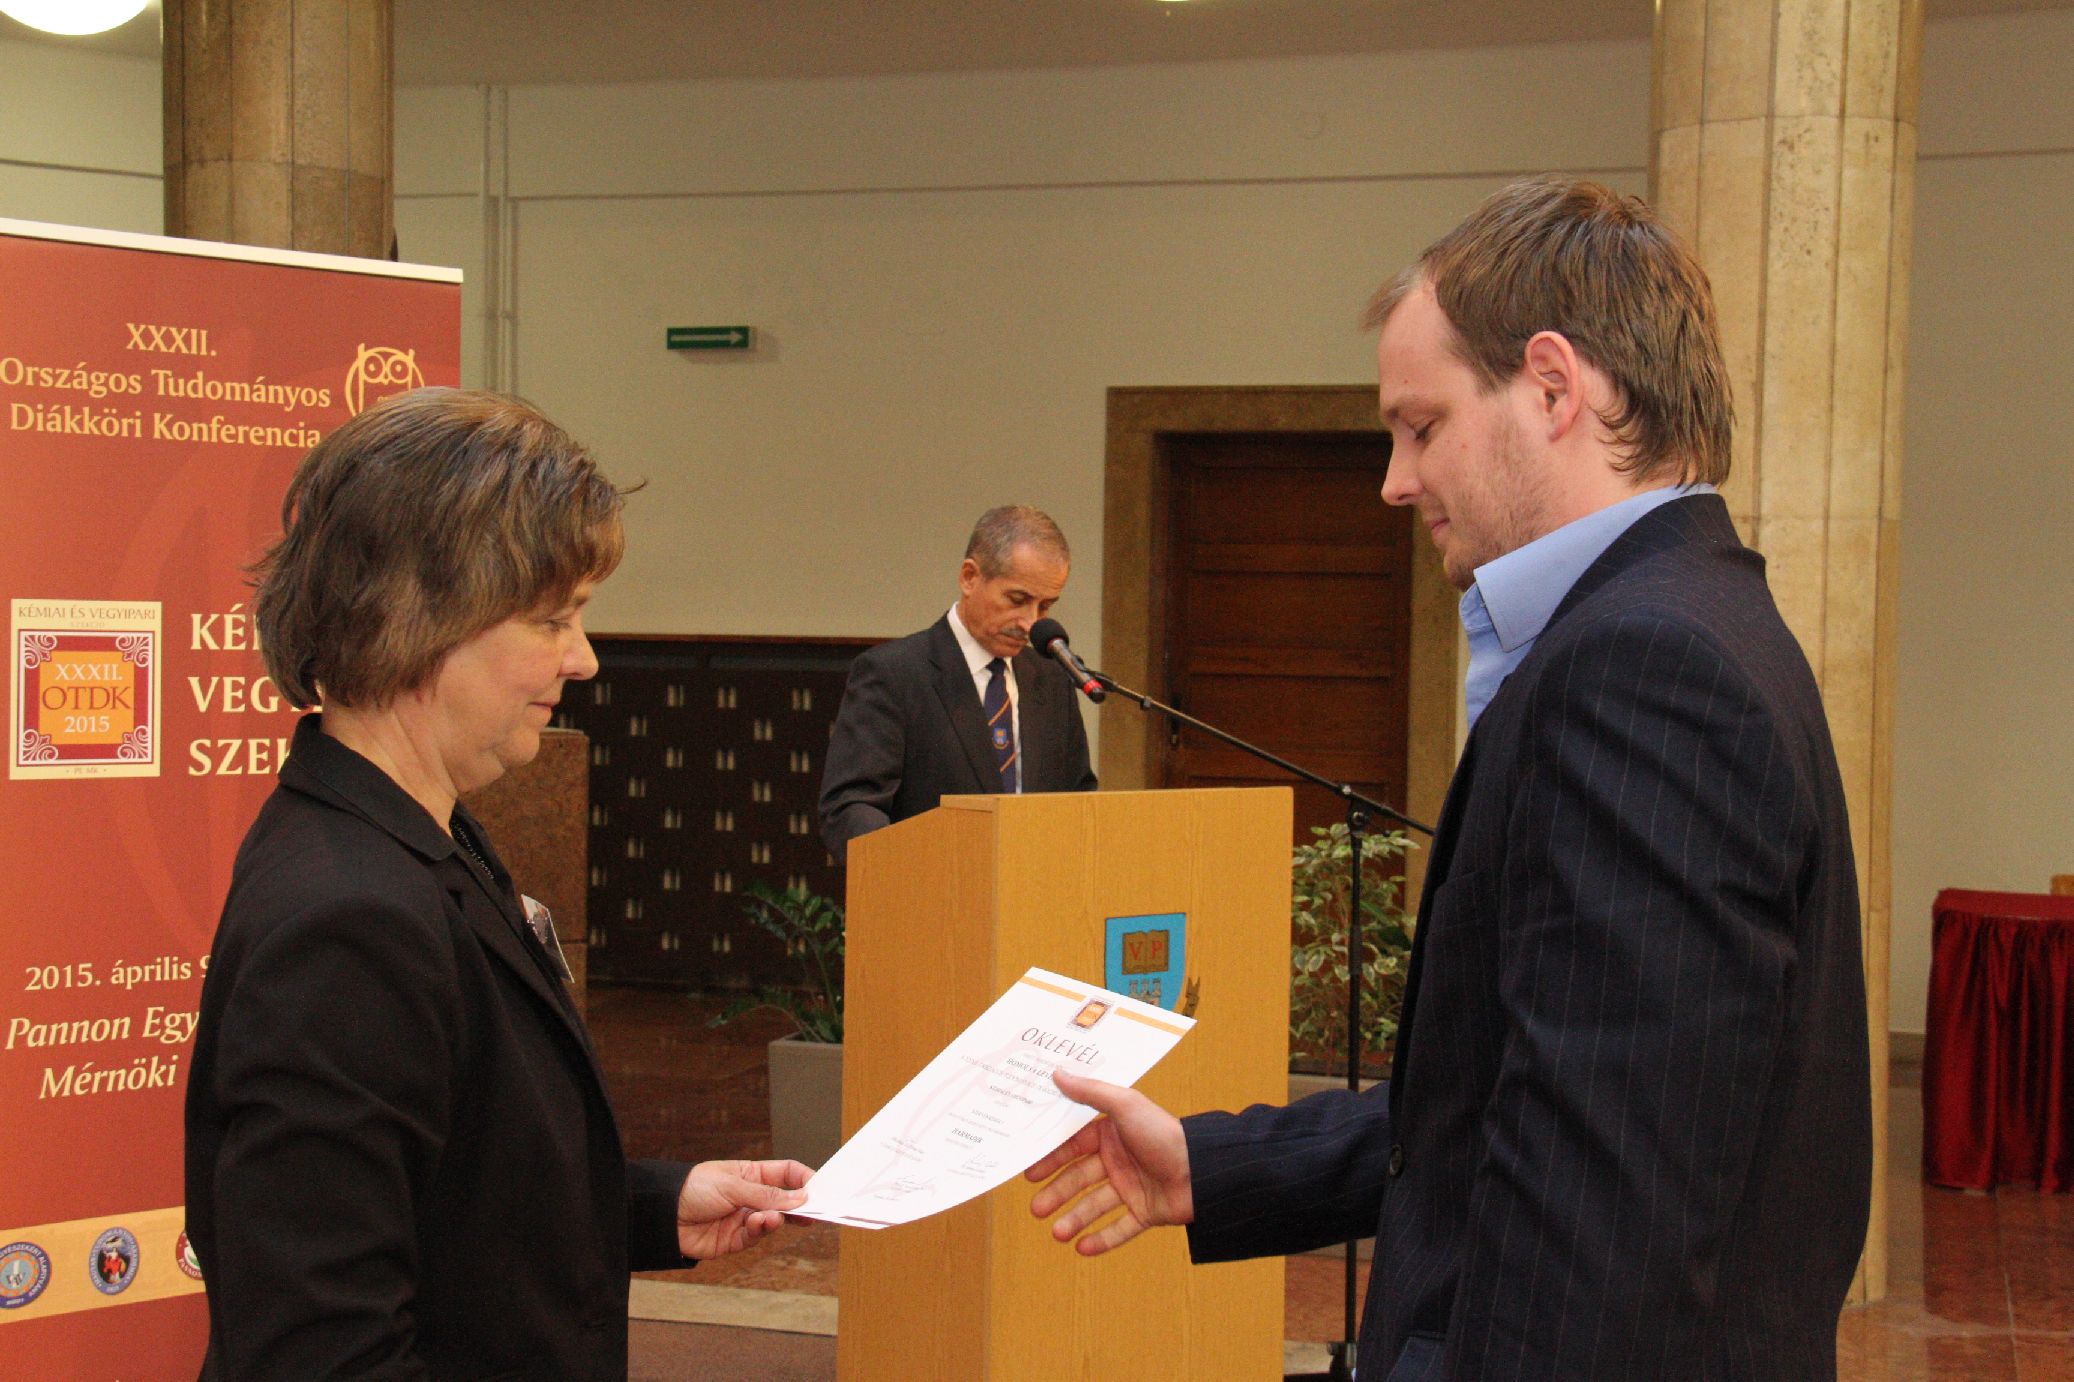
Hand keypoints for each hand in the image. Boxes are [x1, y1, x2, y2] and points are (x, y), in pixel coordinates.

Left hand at [676, 1158, 811, 1258]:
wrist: (661, 1215)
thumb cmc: (693, 1188)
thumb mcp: (732, 1185)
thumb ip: (766, 1194)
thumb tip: (801, 1197)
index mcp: (752, 1174)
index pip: (786, 1174)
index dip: (804, 1179)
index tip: (821, 1188)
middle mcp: (751, 1196)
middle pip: (785, 1200)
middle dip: (800, 1205)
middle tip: (817, 1211)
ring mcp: (744, 1218)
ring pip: (773, 1220)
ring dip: (777, 1218)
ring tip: (776, 1217)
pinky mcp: (734, 1240)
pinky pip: (755, 1237)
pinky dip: (761, 1230)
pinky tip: (761, 1223)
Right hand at [1025, 1069, 1192, 1255]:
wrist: (1203, 1170)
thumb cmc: (1163, 1133)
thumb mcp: (1125, 1105)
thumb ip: (1090, 1092)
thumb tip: (1057, 1073)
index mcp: (1112, 1135)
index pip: (1073, 1148)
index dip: (1051, 1160)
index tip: (1029, 1173)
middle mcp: (1120, 1161)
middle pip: (1080, 1179)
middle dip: (1057, 1194)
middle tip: (1036, 1209)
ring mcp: (1133, 1188)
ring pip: (1096, 1207)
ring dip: (1075, 1220)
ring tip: (1057, 1233)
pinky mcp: (1147, 1212)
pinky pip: (1121, 1228)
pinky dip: (1102, 1240)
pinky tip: (1082, 1248)